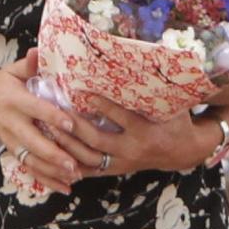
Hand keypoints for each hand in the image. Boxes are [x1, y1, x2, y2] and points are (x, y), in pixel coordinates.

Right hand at [0, 53, 79, 194]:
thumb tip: (37, 51)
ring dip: (52, 172)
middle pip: (34, 142)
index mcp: (16, 100)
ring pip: (32, 160)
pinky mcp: (12, 151)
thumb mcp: (12, 70)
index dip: (53, 117)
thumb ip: (28, 64)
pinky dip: (46, 180)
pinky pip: (29, 169)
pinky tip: (64, 188)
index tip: (71, 125)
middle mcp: (13, 123)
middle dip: (54, 155)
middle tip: (74, 164)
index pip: (36, 110)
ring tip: (74, 177)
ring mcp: (11, 140)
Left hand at [61, 97, 217, 177]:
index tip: (83, 91)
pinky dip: (69, 165)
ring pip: (88, 159)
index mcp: (146, 131)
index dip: (102, 105)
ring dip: (66, 145)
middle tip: (53, 112)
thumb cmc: (174, 121)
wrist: (182, 152)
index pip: (122, 117)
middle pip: (97, 140)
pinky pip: (88, 172)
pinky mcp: (114, 171)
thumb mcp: (170, 103)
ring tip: (46, 128)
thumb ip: (152, 86)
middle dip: (74, 128)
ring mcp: (121, 164)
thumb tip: (136, 56)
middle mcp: (132, 150)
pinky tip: (51, 154)